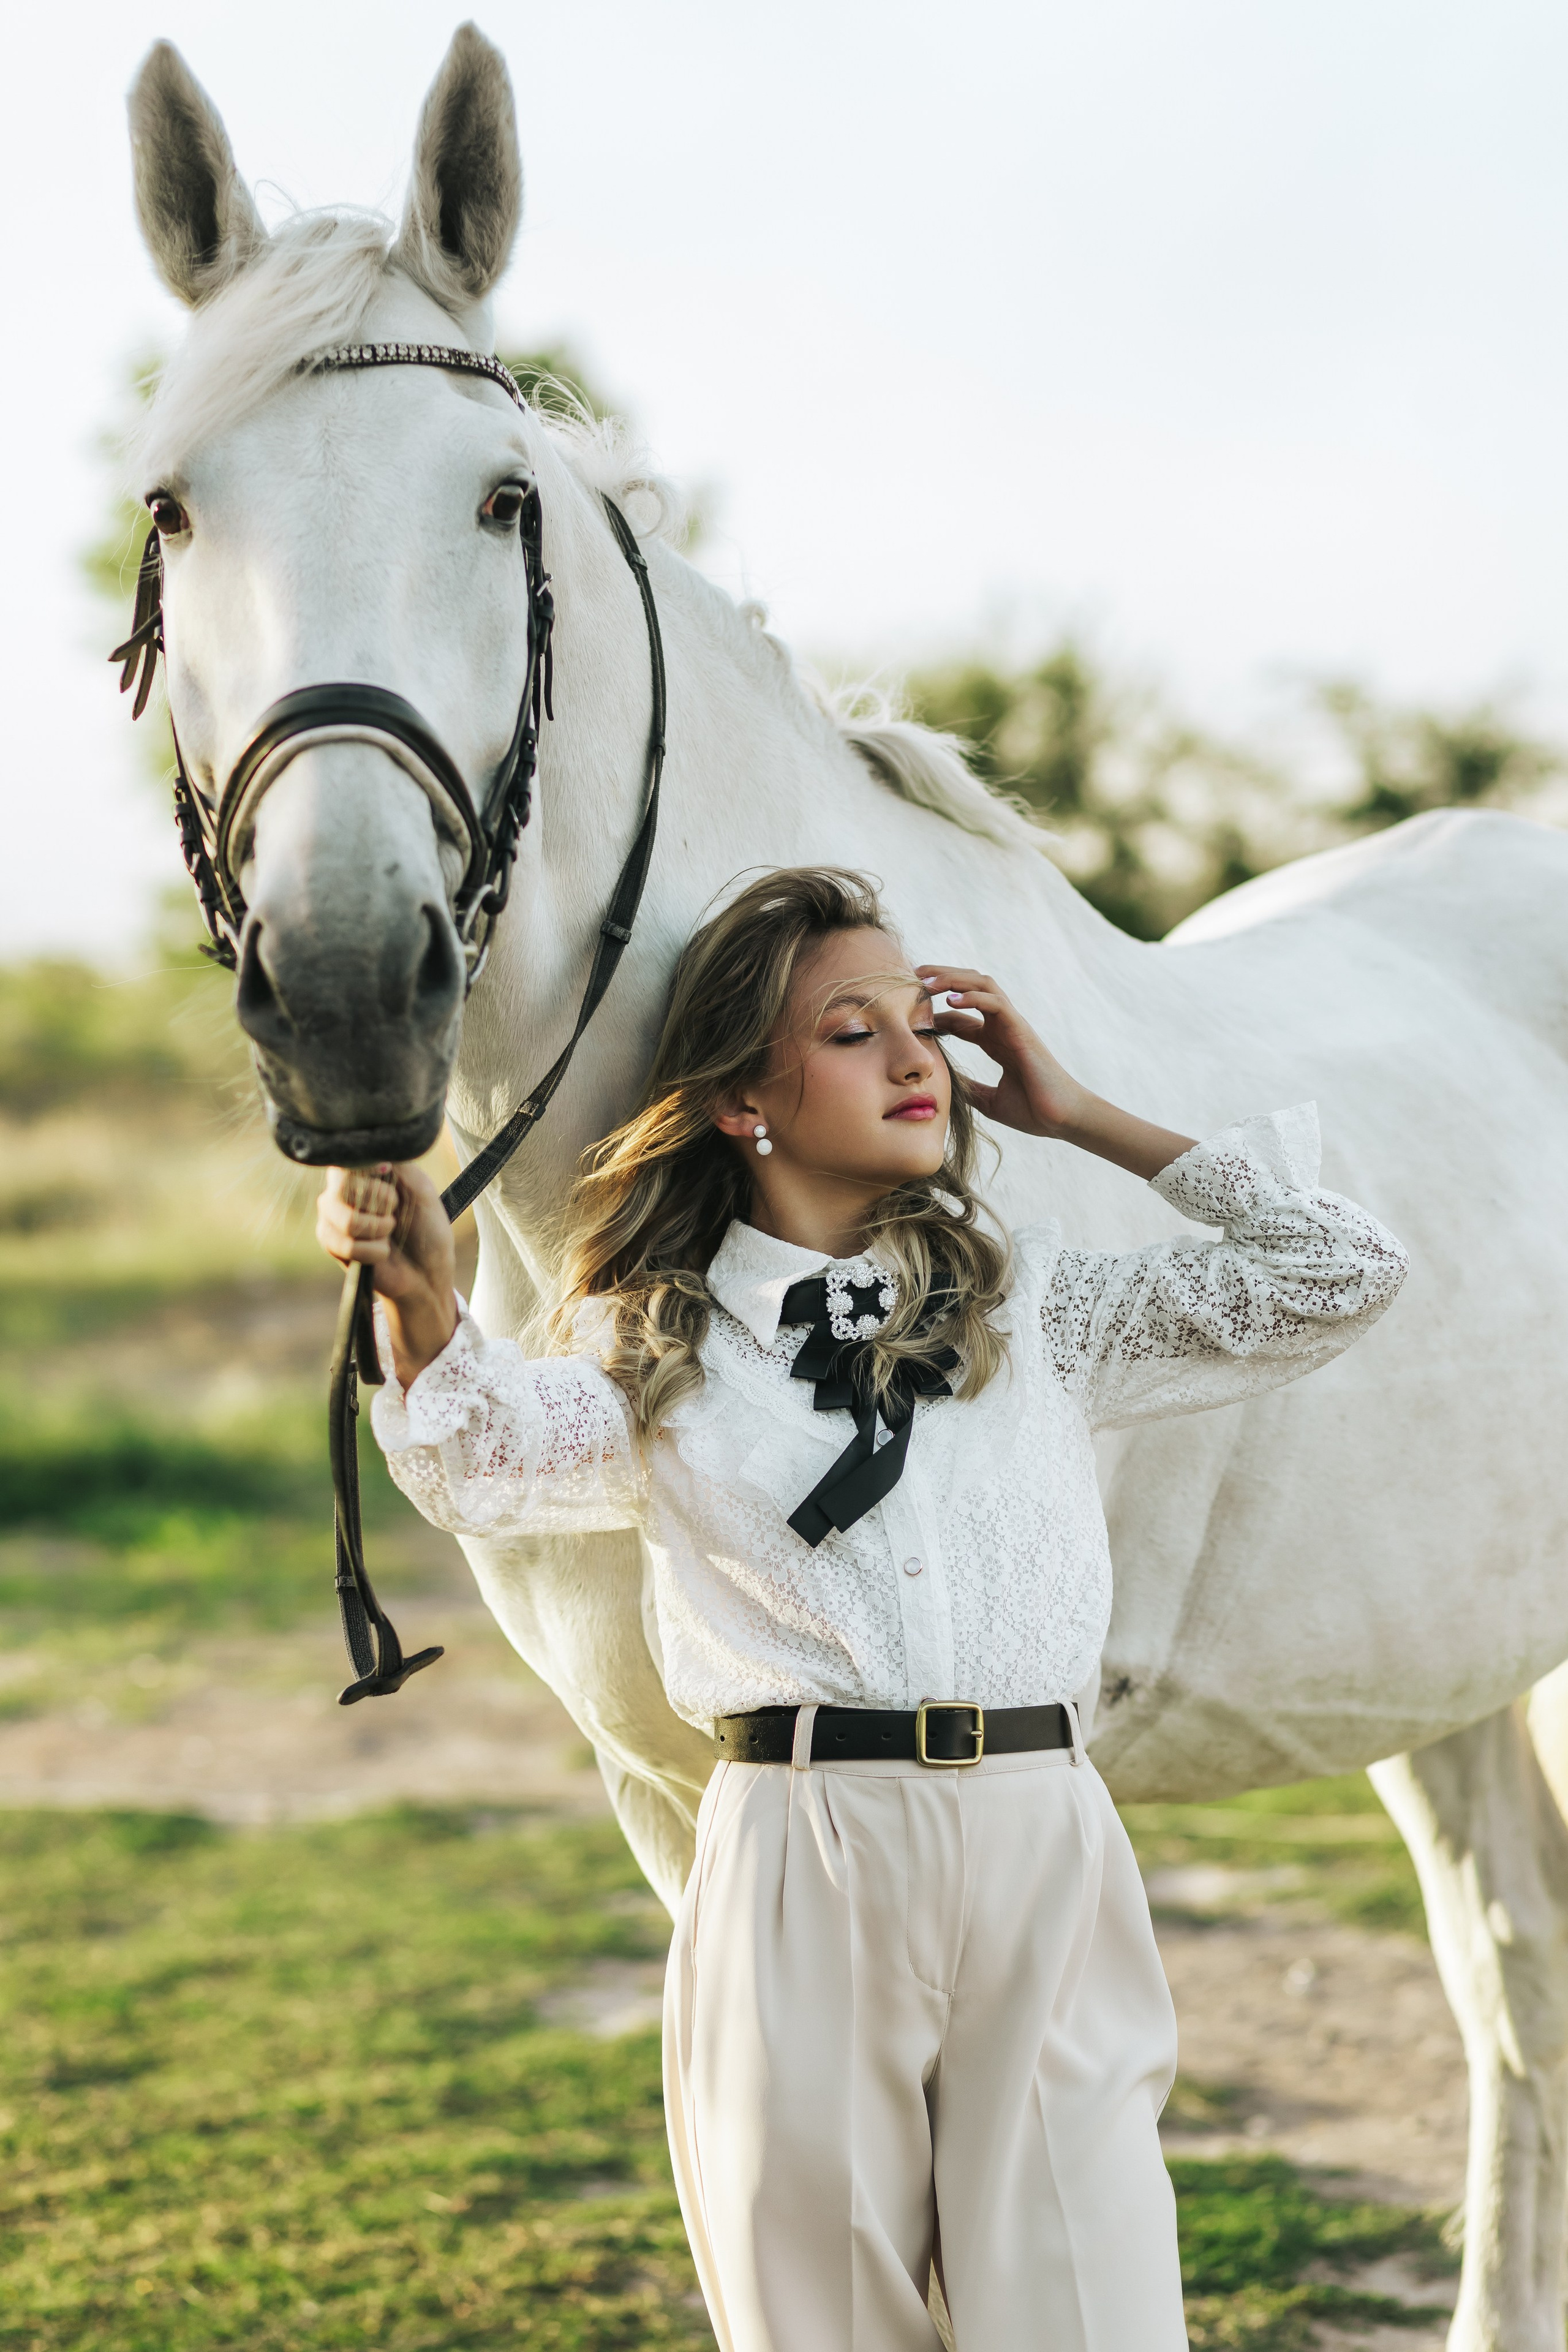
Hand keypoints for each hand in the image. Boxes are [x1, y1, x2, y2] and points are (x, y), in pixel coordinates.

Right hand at [316, 1163, 457, 1386]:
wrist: (427, 1272)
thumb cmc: (427, 1229)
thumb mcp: (421, 1189)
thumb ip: (397, 1166)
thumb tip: (372, 1157)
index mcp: (364, 1168)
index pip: (349, 1156)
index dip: (371, 1170)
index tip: (390, 1178)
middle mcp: (341, 1188)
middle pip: (344, 1184)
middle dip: (381, 1202)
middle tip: (394, 1211)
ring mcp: (332, 1215)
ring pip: (347, 1217)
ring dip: (379, 1229)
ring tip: (389, 1232)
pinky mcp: (330, 1242)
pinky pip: (347, 1244)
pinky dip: (374, 1251)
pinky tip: (382, 1252)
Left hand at [916, 966, 1090, 1137]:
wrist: (1062, 1120)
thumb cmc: (1034, 1111)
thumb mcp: (988, 1100)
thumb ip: (968, 1087)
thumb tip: (944, 1084)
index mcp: (995, 1042)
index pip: (960, 1017)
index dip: (934, 1011)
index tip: (908, 1011)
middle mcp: (1003, 1028)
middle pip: (970, 989)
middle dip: (941, 979)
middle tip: (911, 977)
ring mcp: (1013, 1025)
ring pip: (982, 986)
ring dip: (953, 979)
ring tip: (926, 980)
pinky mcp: (1022, 1030)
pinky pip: (996, 1003)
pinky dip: (973, 997)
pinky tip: (951, 1000)